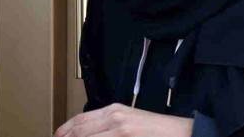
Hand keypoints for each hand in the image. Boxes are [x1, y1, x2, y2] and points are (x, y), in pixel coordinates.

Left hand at [54, 103, 192, 136]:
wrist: (181, 133)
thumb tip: (88, 133)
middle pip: (78, 132)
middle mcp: (114, 117)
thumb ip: (109, 125)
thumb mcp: (131, 121)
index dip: (63, 131)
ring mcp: (119, 130)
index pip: (79, 121)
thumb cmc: (157, 131)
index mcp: (114, 110)